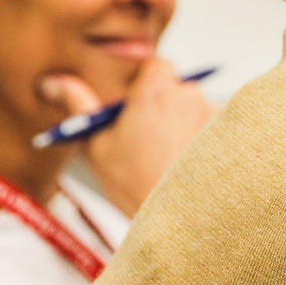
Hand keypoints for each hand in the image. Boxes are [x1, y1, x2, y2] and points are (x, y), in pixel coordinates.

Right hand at [38, 58, 215, 215]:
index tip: (134, 104)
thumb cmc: (134, 184)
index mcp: (155, 89)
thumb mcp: (96, 145)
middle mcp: (189, 94)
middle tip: (146, 138)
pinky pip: (214, 129)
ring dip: (183, 124)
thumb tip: (53, 82)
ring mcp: (214, 113)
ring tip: (168, 158)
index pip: (155, 65)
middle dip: (162, 106)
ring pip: (195, 109)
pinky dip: (202, 141)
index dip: (144, 83)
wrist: (181, 219)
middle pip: (175, 87)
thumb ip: (78, 105)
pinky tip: (188, 165)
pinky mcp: (231, 134)